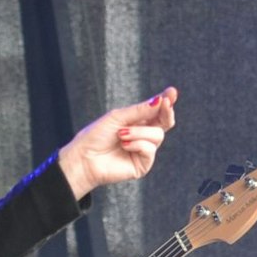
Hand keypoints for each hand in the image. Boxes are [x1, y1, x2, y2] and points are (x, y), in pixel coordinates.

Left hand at [57, 87, 177, 198]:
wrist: (84, 158)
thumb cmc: (96, 136)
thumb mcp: (118, 117)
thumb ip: (140, 110)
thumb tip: (161, 100)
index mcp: (137, 122)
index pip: (157, 111)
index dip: (166, 101)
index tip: (172, 92)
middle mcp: (143, 136)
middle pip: (165, 122)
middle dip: (166, 112)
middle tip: (165, 103)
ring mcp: (144, 151)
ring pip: (158, 135)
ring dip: (139, 132)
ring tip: (121, 134)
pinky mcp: (142, 165)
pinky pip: (150, 149)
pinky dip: (137, 144)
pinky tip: (124, 146)